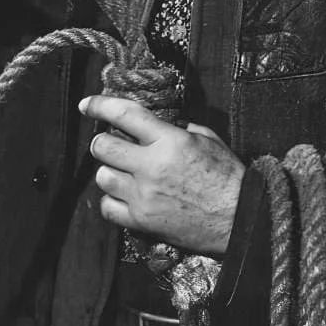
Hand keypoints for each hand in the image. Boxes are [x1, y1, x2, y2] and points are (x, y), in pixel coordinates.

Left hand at [79, 95, 244, 256]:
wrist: (239, 220)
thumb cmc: (228, 178)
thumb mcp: (208, 140)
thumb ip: (178, 129)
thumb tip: (156, 124)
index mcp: (170, 140)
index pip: (123, 114)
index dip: (99, 105)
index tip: (86, 104)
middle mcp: (151, 166)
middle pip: (102, 146)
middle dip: (103, 142)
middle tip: (112, 144)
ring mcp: (144, 195)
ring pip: (102, 177)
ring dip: (109, 172)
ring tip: (124, 173)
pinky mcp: (142, 221)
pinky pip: (108, 207)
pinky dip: (112, 201)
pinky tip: (125, 197)